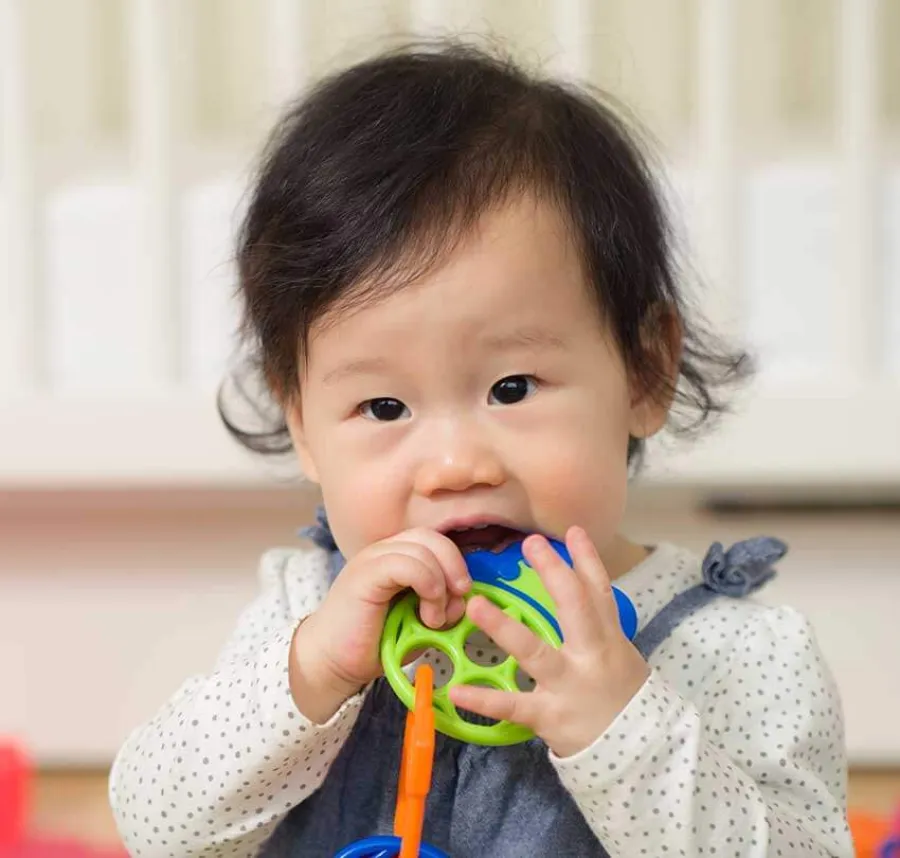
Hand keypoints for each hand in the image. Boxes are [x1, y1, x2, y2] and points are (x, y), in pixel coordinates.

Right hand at [290, 528, 470, 722]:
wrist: (333, 662)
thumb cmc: (375, 643)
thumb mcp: (419, 623)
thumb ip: (443, 607)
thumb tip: (465, 600)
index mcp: (397, 557)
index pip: (435, 541)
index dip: (456, 563)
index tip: (462, 596)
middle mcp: (384, 551)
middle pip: (432, 538)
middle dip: (455, 566)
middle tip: (459, 598)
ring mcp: (372, 560)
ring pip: (422, 549)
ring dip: (440, 584)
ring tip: (435, 618)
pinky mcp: (365, 575)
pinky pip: (406, 564)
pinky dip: (427, 585)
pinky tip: (427, 613)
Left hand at [448, 527, 649, 757]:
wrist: (640, 755)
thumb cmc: (623, 700)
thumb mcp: (621, 657)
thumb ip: (598, 627)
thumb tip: (581, 590)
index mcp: (608, 640)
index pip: (599, 592)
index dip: (587, 560)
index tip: (572, 531)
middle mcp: (590, 655)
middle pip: (574, 606)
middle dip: (554, 573)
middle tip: (529, 542)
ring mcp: (569, 685)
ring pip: (535, 651)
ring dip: (503, 627)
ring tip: (475, 605)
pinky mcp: (551, 716)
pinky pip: (514, 705)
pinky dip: (485, 700)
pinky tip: (456, 690)